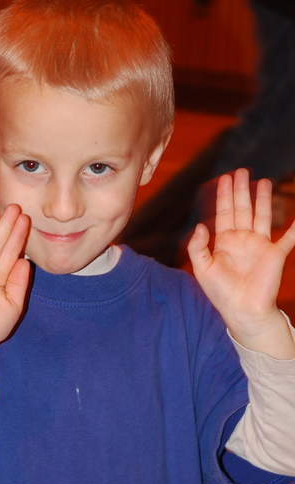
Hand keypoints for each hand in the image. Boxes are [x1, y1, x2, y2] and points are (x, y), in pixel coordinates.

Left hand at [188, 169, 294, 358]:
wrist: (243, 312)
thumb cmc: (221, 294)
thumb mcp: (202, 269)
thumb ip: (198, 247)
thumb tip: (201, 226)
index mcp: (224, 242)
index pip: (224, 213)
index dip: (225, 195)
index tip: (225, 178)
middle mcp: (243, 240)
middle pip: (242, 209)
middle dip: (242, 190)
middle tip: (242, 171)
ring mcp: (260, 246)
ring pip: (262, 216)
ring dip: (263, 200)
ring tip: (264, 182)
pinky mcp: (275, 255)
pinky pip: (288, 238)